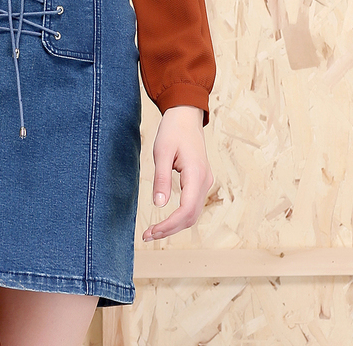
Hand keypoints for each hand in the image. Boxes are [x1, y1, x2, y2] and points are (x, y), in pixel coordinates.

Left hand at [142, 105, 212, 241]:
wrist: (186, 117)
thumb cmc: (173, 131)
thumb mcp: (162, 152)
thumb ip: (161, 178)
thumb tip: (158, 204)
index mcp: (196, 174)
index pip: (187, 210)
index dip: (170, 225)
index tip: (151, 232)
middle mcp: (204, 181)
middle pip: (191, 216)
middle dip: (170, 229)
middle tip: (147, 236)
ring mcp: (205, 182)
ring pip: (193, 213)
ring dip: (175, 225)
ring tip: (153, 231)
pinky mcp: (200, 181)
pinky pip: (193, 205)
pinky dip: (180, 217)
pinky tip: (165, 220)